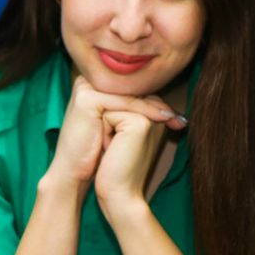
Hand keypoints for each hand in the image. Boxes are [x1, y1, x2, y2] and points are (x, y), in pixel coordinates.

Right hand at [45, 77, 180, 190]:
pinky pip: (124, 102)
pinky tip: (161, 119)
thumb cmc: (98, 152)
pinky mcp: (86, 98)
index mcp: (94, 84)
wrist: (75, 173)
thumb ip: (137, 110)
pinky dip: (145, 111)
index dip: (154, 102)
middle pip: (131, 88)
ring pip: (129, 95)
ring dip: (154, 108)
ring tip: (172, 120)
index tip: (177, 117)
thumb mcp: (121, 127)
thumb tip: (169, 106)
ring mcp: (85, 87)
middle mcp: (87, 81)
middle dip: (157, 104)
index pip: (130, 87)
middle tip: (178, 118)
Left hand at [94, 108, 165, 224]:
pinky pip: (109, 114)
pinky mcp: (140, 122)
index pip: (121, 101)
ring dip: (104, 128)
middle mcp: (155, 114)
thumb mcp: (117, 135)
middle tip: (115, 149)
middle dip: (107, 122)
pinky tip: (113, 150)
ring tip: (114, 149)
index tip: (116, 146)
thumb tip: (109, 93)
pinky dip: (104, 133)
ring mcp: (150, 116)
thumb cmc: (113, 169)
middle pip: (116, 100)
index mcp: (153, 117)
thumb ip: (121, 113)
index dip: (109, 122)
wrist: (118, 194)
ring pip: (111, 105)